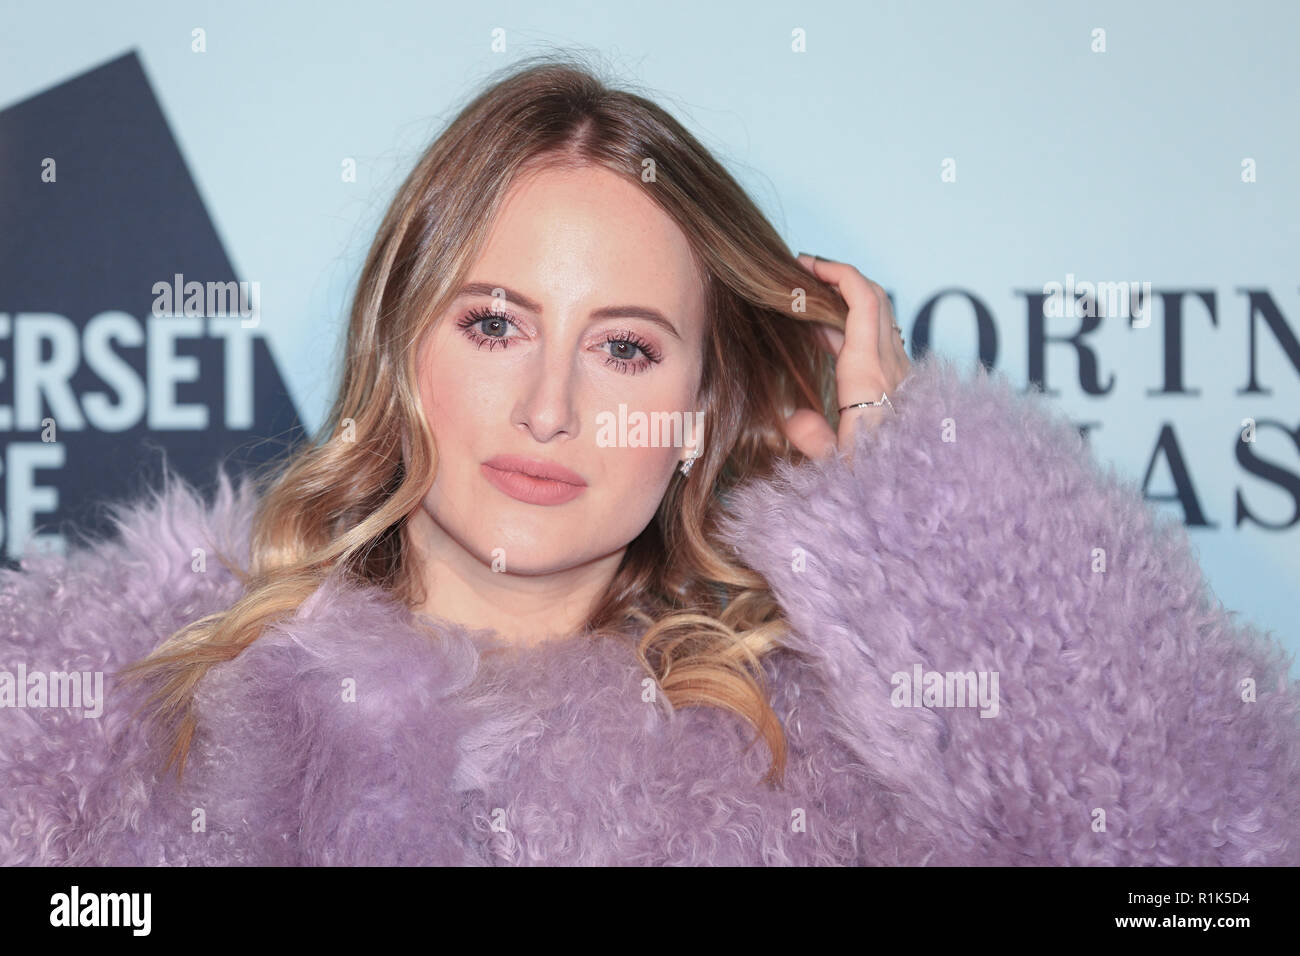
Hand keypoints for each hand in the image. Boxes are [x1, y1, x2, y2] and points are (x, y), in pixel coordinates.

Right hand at [782, 255, 911, 460]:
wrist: (924, 490)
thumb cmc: (882, 478)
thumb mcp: (837, 466)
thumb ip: (812, 439)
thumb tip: (793, 417)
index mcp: (870, 374)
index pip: (863, 301)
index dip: (837, 272)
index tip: (806, 264)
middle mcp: (891, 365)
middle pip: (875, 297)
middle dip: (839, 278)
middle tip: (804, 275)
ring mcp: (900, 372)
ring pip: (877, 318)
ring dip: (844, 303)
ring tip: (807, 305)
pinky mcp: (900, 385)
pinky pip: (876, 341)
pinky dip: (849, 328)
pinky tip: (823, 340)